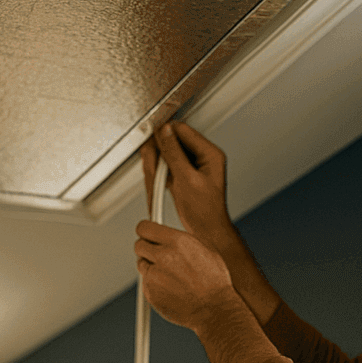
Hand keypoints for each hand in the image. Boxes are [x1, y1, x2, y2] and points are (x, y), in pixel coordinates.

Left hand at [134, 219, 239, 330]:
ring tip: (172, 276)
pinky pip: (146, 283)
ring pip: (142, 265)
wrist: (214, 309)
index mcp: (177, 242)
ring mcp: (154, 276)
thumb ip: (182, 239)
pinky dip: (154, 285)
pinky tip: (172, 289)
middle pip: (139, 245)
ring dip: (151, 267)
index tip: (147, 234)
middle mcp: (162, 257)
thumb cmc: (214, 281)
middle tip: (157, 254)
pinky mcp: (150, 292)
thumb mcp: (206, 249)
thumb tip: (167, 233)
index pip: (145, 228)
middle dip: (146, 248)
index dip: (146, 230)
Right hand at [140, 122, 232, 242]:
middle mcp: (203, 158)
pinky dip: (158, 172)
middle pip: (174, 141)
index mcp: (210, 154)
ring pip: (168, 154)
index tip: (151, 136)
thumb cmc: (205, 211)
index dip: (165, 132)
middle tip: (151, 161)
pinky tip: (157, 180)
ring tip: (154, 174)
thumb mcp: (187, 179)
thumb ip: (174, 153)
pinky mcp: (183, 175)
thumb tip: (165, 132)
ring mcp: (193, 167)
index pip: (184, 131)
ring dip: (157, 163)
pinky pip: (166, 166)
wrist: (206, 232)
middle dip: (160, 151)